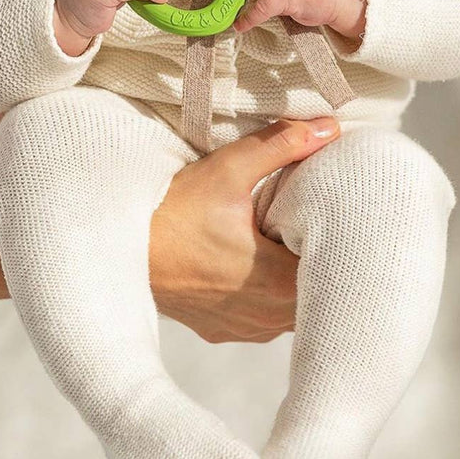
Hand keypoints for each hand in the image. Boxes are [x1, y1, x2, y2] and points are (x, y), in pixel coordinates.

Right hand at [149, 115, 340, 341]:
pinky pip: (262, 319)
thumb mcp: (230, 169)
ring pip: (290, 310)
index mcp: (277, 283)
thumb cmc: (171, 212)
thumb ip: (283, 146)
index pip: (335, 272)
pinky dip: (267, 295)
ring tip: (290, 242)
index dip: (344, 244)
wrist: (115, 249)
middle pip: (317, 293)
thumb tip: (330, 128)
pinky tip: (258, 263)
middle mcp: (264, 317)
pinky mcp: (220, 330)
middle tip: (319, 221)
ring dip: (294, 280)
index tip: (341, 216)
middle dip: (320, 259)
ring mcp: (241, 328)